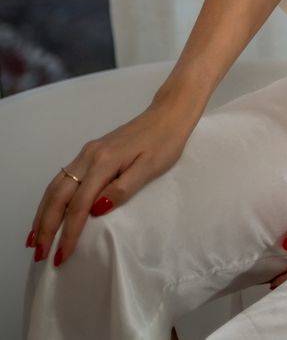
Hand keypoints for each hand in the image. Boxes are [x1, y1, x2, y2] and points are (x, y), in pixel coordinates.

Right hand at [26, 93, 197, 268]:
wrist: (167, 114)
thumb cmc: (164, 144)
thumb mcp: (150, 169)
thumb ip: (123, 189)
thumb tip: (95, 210)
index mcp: (105, 162)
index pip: (80, 204)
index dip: (70, 232)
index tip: (61, 256)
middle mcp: (89, 156)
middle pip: (59, 195)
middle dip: (46, 226)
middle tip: (40, 254)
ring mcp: (87, 153)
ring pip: (56, 186)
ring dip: (43, 213)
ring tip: (34, 239)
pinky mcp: (90, 152)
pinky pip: (62, 179)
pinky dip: (50, 199)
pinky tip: (47, 212)